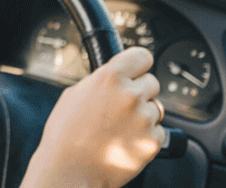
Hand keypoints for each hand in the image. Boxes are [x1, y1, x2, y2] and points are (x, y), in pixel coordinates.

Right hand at [22, 47, 165, 187]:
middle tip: (122, 106)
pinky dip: (146, 135)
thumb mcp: (74, 94)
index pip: (142, 56)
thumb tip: (114, 76)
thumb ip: (100, 81)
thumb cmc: (65, 135)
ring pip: (157, 107)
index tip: (136, 70)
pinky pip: (159, 131)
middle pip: (152, 82)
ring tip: (120, 127)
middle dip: (140, 92)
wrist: (70, 169)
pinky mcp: (152, 141)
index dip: (138, 64)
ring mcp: (144, 119)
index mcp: (109, 77)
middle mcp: (130, 95)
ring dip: (144, 114)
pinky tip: (125, 140)